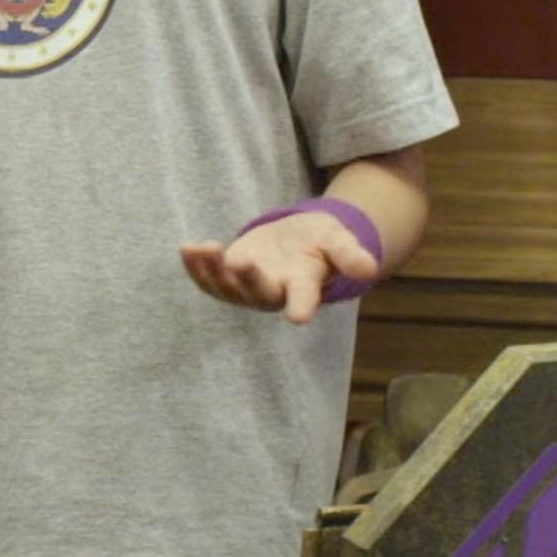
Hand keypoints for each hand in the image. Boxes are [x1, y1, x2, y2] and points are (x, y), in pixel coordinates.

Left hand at [179, 212, 378, 326]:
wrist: (297, 239)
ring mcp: (248, 287)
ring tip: (204, 249)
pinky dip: (196, 267)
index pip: (304, 299)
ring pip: (227, 289)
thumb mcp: (338, 240)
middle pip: (259, 293)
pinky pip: (208, 279)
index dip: (301, 307)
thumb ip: (349, 255)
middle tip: (240, 262)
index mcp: (304, 285)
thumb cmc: (320, 241)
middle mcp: (274, 292)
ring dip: (213, 272)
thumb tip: (369, 268)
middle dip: (248, 280)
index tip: (298, 317)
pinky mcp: (228, 277)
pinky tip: (186, 248)